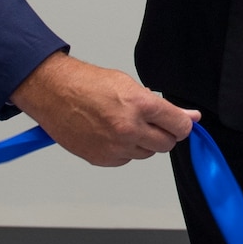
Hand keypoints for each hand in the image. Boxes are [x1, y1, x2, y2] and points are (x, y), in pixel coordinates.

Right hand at [10, 52, 197, 166]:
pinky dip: (124, 150)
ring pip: (147, 154)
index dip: (183, 125)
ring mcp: (114, 146)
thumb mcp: (129, 84)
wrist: (54, 92)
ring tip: (125, 124)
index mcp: (139, 105)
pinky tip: (111, 133)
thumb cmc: (87, 84)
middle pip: (166, 144)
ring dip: (143, 142)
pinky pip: (126, 160)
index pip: (179, 126)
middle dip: (165, 134)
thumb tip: (188, 116)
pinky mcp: (101, 159)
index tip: (182, 123)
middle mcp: (128, 128)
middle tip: (153, 123)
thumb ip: (161, 105)